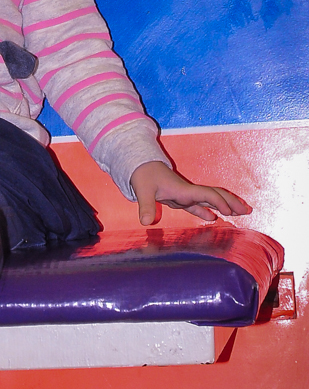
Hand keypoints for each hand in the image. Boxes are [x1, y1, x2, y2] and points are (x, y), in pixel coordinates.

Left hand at [130, 161, 251, 226]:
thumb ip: (146, 206)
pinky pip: (198, 205)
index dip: (219, 202)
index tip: (230, 212)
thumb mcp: (143, 190)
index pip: (207, 195)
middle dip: (232, 202)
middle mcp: (188, 192)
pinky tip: (213, 219)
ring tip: (241, 212)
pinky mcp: (180, 199)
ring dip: (226, 205)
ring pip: (210, 199)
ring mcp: (186, 195)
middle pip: (216, 195)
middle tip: (249, 210)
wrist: (139, 167)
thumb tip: (145, 222)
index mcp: (184, 190)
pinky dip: (207, 211)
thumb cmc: (143, 176)